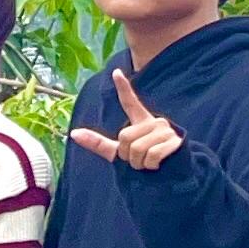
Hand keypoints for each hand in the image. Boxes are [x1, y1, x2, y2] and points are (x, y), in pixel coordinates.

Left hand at [69, 71, 184, 171]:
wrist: (172, 176)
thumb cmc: (144, 162)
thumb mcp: (119, 152)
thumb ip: (98, 143)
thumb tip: (73, 134)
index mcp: (141, 122)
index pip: (130, 103)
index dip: (123, 88)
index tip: (116, 72)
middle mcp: (155, 122)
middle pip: (125, 137)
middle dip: (127, 156)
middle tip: (140, 160)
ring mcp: (166, 131)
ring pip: (137, 148)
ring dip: (139, 163)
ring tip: (149, 164)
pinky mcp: (175, 142)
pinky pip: (152, 156)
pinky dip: (150, 166)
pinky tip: (158, 165)